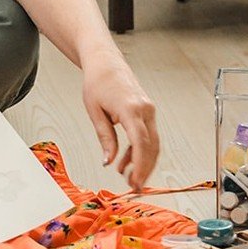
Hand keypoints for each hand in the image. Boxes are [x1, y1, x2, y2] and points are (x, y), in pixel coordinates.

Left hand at [81, 53, 158, 189]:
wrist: (105, 62)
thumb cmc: (97, 81)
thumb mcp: (94, 111)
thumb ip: (105, 137)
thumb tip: (109, 160)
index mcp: (130, 108)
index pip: (141, 142)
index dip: (141, 165)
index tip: (136, 182)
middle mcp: (144, 109)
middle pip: (151, 146)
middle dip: (145, 169)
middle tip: (134, 186)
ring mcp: (148, 109)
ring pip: (152, 142)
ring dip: (143, 161)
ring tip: (127, 176)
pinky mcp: (147, 110)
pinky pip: (148, 134)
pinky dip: (140, 150)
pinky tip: (128, 160)